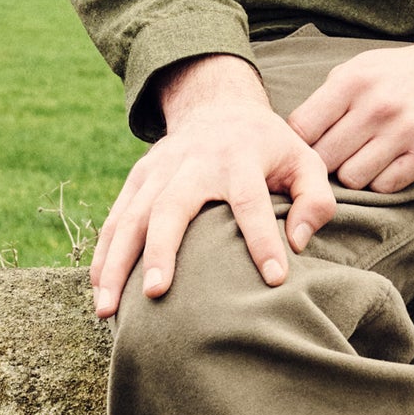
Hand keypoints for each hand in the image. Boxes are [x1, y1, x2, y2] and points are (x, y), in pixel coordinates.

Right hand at [90, 54, 336, 318]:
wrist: (219, 106)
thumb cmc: (270, 147)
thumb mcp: (304, 160)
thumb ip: (316, 199)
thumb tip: (298, 243)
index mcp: (242, 157)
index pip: (252, 201)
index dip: (264, 240)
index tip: (275, 279)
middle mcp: (195, 162)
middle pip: (173, 204)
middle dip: (162, 248)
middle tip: (155, 293)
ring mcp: (160, 168)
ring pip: (133, 214)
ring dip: (117, 261)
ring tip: (107, 309)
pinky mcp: (139, 176)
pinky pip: (116, 217)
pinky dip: (104, 252)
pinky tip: (97, 290)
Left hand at [287, 20, 413, 194]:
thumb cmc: (401, 73)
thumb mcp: (359, 68)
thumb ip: (327, 100)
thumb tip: (290, 139)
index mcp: (353, 81)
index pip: (301, 129)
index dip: (297, 145)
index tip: (303, 150)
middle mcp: (378, 105)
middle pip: (324, 159)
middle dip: (323, 164)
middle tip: (334, 159)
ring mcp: (405, 131)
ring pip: (352, 179)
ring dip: (353, 175)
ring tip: (363, 160)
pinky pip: (385, 187)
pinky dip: (381, 182)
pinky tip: (387, 164)